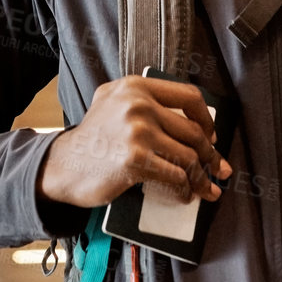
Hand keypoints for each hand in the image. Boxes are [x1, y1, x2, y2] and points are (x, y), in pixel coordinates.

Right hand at [39, 76, 231, 208]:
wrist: (63, 165)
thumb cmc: (93, 139)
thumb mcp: (112, 103)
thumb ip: (145, 100)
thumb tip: (193, 122)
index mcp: (136, 86)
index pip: (189, 96)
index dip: (207, 119)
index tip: (211, 136)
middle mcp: (138, 104)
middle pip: (192, 131)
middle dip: (211, 155)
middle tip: (219, 168)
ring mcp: (137, 131)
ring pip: (188, 156)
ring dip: (202, 178)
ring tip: (207, 189)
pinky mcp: (135, 159)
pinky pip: (175, 176)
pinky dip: (185, 190)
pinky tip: (185, 195)